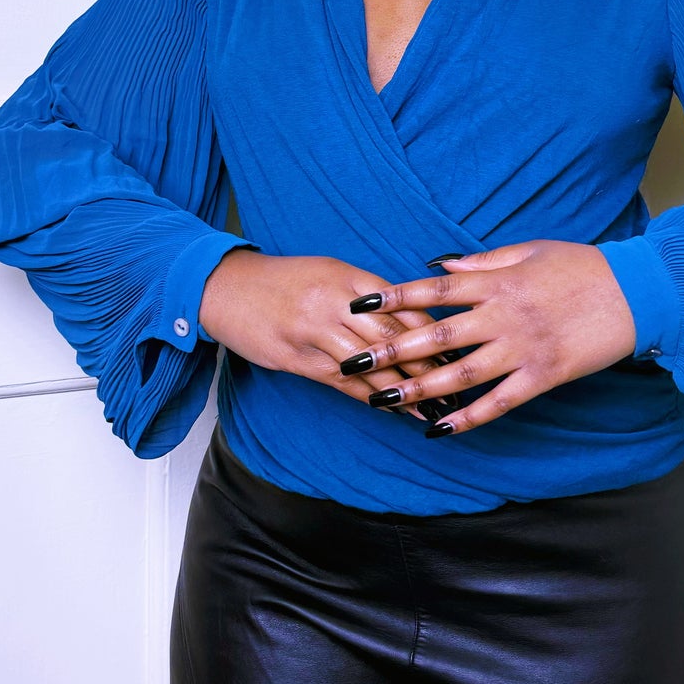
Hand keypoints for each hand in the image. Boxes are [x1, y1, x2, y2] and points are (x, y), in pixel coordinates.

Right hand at [198, 249, 445, 403]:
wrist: (224, 287)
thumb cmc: (282, 281)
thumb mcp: (327, 274)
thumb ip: (365, 295)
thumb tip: (407, 317)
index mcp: (348, 277)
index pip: (403, 305)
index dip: (434, 331)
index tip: (459, 350)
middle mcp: (334, 301)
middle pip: (393, 336)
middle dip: (428, 365)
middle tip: (458, 386)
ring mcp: (314, 330)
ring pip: (370, 364)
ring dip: (403, 389)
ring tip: (431, 407)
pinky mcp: (295, 357)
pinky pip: (340, 381)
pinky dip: (369, 397)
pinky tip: (390, 409)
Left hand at [337, 240, 637, 435]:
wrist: (636, 292)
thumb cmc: (583, 265)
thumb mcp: (530, 250)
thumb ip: (482, 262)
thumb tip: (439, 266)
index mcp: (497, 281)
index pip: (434, 290)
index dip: (394, 297)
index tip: (360, 303)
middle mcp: (503, 316)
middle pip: (436, 335)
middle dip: (391, 349)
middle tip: (352, 361)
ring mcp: (522, 349)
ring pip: (460, 374)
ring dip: (418, 388)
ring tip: (382, 399)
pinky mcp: (543, 376)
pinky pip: (499, 402)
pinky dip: (469, 418)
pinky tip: (440, 429)